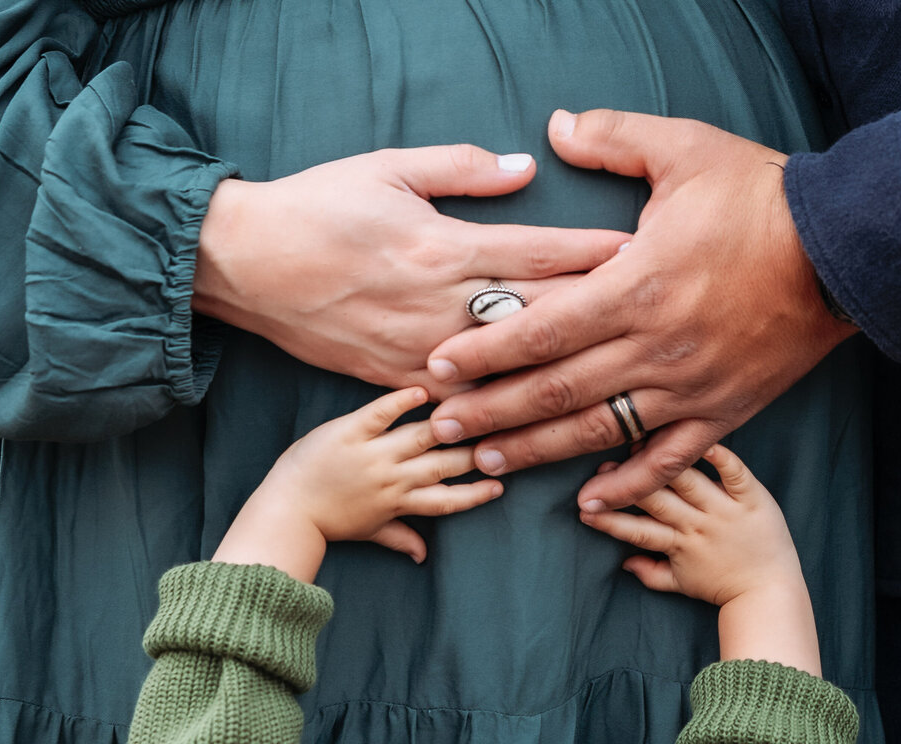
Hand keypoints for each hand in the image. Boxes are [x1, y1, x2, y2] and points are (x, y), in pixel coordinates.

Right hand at [194, 146, 629, 398]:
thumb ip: (460, 168)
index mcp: (443, 245)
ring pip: (506, 368)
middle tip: (655, 321)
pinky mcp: (391, 377)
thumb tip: (522, 168)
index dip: (599, 253)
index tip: (650, 254)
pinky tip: (538, 417)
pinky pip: (459, 398)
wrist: (246, 263)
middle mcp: (439, 303)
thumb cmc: (316, 208)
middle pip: (538, 315)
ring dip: (560, 371)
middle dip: (601, 317)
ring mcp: (417, 347)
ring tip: (614, 375)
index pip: (541, 251)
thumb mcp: (386, 168)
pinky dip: (501, 406)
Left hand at [213, 387, 502, 581]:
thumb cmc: (327, 521)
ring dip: (448, 424)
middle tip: (500, 435)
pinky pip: (381, 414)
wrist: (287, 511)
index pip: (447, 499)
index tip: (500, 483)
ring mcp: (372, 454)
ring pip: (422, 437)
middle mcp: (391, 478)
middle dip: (474, 452)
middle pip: (443, 464)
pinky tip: (423, 390)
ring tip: (472, 408)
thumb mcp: (368, 532)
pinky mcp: (349, 432)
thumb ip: (399, 538)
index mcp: (398, 502)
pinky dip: (401, 401)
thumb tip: (423, 556)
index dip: (476, 493)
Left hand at [425, 111, 856, 506]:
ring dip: (536, 450)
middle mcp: (654, 347)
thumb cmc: (762, 199)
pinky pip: (667, 460)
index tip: (439, 366)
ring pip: (597, 430)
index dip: (485, 351)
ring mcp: (688, 387)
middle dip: (491, 411)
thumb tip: (556, 126)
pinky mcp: (723, 411)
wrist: (851, 247)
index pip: (540, 330)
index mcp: (636, 286)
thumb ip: (614, 136)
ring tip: (486, 461)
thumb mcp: (686, 149)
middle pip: (553, 390)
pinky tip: (588, 503)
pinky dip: (627, 484)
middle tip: (440, 427)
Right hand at [582, 445, 819, 673]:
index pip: (636, 530)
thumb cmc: (722, 586)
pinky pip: (734, 472)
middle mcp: (698, 524)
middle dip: (626, 483)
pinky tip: (699, 438)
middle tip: (602, 467)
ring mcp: (725, 510)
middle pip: (655, 499)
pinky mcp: (753, 498)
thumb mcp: (681, 585)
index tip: (583, 507)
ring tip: (638, 443)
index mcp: (678, 544)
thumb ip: (648, 572)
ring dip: (660, 462)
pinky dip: (718, 455)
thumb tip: (621, 562)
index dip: (608, 518)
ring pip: (687, 480)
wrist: (771, 592)